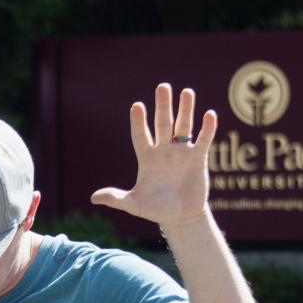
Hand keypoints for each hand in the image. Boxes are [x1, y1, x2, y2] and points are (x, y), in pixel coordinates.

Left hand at [91, 83, 216, 227]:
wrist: (180, 216)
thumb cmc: (156, 209)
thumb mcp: (134, 204)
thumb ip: (116, 199)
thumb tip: (93, 198)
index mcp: (146, 158)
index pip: (140, 135)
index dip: (138, 121)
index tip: (136, 105)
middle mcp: (163, 151)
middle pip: (162, 124)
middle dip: (163, 106)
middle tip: (163, 86)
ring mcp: (181, 153)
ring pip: (183, 127)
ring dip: (186, 110)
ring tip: (187, 92)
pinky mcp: (198, 158)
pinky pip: (203, 140)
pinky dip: (207, 128)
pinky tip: (209, 115)